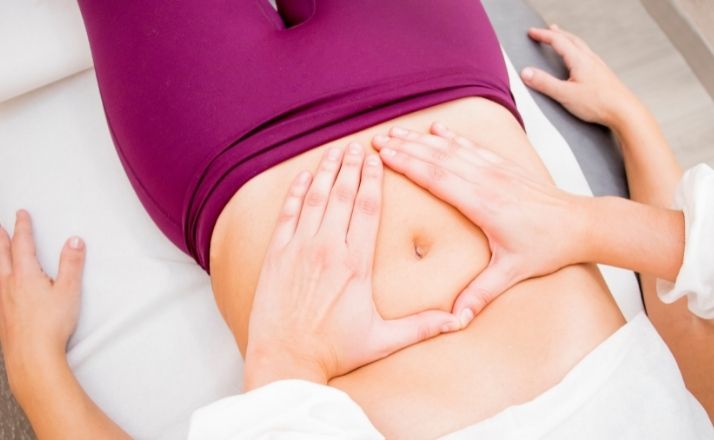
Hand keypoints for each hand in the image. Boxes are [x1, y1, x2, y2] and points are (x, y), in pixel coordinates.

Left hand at [0, 210, 84, 393]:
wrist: (32, 357)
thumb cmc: (50, 327)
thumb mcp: (69, 291)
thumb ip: (72, 264)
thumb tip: (74, 242)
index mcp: (25, 276)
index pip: (23, 245)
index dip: (23, 227)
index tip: (21, 215)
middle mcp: (8, 286)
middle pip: (1, 255)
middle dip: (1, 238)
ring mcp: (2, 302)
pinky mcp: (2, 316)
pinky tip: (0, 286)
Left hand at [243, 143, 458, 389]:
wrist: (287, 359)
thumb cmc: (334, 351)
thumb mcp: (382, 339)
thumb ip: (421, 326)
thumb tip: (457, 321)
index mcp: (356, 264)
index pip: (367, 209)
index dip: (372, 179)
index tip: (375, 160)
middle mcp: (328, 249)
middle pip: (342, 195)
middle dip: (351, 167)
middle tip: (357, 145)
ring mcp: (299, 249)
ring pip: (315, 198)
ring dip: (325, 171)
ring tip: (334, 151)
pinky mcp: (277, 255)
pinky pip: (287, 214)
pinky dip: (295, 192)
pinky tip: (302, 176)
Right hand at [373, 124, 590, 321]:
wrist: (581, 225)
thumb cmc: (548, 248)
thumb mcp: (512, 272)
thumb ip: (480, 293)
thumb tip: (456, 317)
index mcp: (484, 204)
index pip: (438, 178)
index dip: (409, 165)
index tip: (384, 156)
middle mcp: (487, 181)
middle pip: (439, 158)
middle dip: (406, 147)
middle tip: (377, 140)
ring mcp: (497, 169)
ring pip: (453, 148)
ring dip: (422, 139)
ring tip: (396, 132)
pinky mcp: (505, 166)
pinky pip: (473, 146)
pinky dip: (452, 136)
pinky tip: (437, 128)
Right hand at [521, 25, 639, 127]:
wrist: (624, 111)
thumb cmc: (599, 103)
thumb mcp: (565, 94)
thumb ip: (545, 83)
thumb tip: (527, 73)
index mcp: (579, 60)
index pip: (558, 41)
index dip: (543, 35)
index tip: (532, 32)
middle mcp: (590, 59)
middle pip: (571, 39)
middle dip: (555, 33)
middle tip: (545, 30)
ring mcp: (598, 66)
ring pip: (580, 46)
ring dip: (568, 39)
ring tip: (561, 38)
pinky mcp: (602, 74)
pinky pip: (587, 55)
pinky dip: (577, 50)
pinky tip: (578, 59)